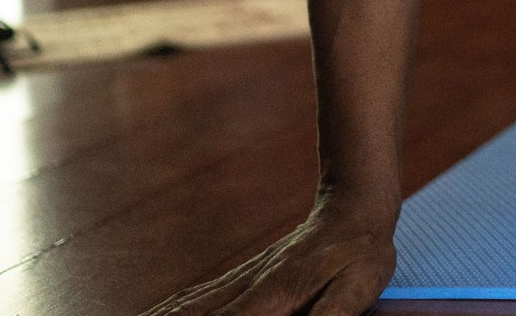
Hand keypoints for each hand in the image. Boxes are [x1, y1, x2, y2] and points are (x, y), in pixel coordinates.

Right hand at [140, 196, 397, 315]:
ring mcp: (242, 280)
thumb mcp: (355, 291)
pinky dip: (170, 308)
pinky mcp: (245, 277)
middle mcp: (247, 289)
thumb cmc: (360, 256)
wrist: (355, 209)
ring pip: (188, 306)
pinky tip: (156, 314)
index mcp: (272, 298)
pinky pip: (198, 296)